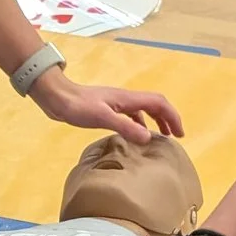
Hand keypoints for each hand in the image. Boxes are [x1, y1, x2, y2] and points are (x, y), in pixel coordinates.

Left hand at [29, 69, 184, 143]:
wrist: (56, 97)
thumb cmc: (77, 106)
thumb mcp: (102, 118)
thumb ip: (125, 127)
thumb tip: (149, 138)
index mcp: (128, 99)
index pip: (159, 103)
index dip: (172, 117)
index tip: (179, 134)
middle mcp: (125, 98)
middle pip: (155, 105)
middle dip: (168, 119)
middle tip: (175, 136)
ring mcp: (116, 102)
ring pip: (144, 110)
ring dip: (155, 121)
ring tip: (160, 137)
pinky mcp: (107, 108)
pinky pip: (131, 114)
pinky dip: (139, 124)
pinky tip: (135, 135)